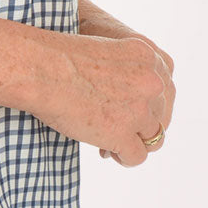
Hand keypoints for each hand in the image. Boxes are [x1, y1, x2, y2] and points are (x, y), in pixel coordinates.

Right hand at [73, 0, 174, 165]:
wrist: (42, 68)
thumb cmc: (62, 57)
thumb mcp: (107, 49)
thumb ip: (128, 70)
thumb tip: (131, 101)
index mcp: (149, 56)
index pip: (165, 88)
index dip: (149, 104)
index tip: (133, 111)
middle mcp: (151, 82)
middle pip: (161, 114)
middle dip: (142, 124)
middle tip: (120, 128)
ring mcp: (139, 109)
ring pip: (154, 137)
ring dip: (136, 141)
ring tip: (115, 143)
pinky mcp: (123, 133)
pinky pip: (137, 156)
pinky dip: (126, 158)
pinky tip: (111, 153)